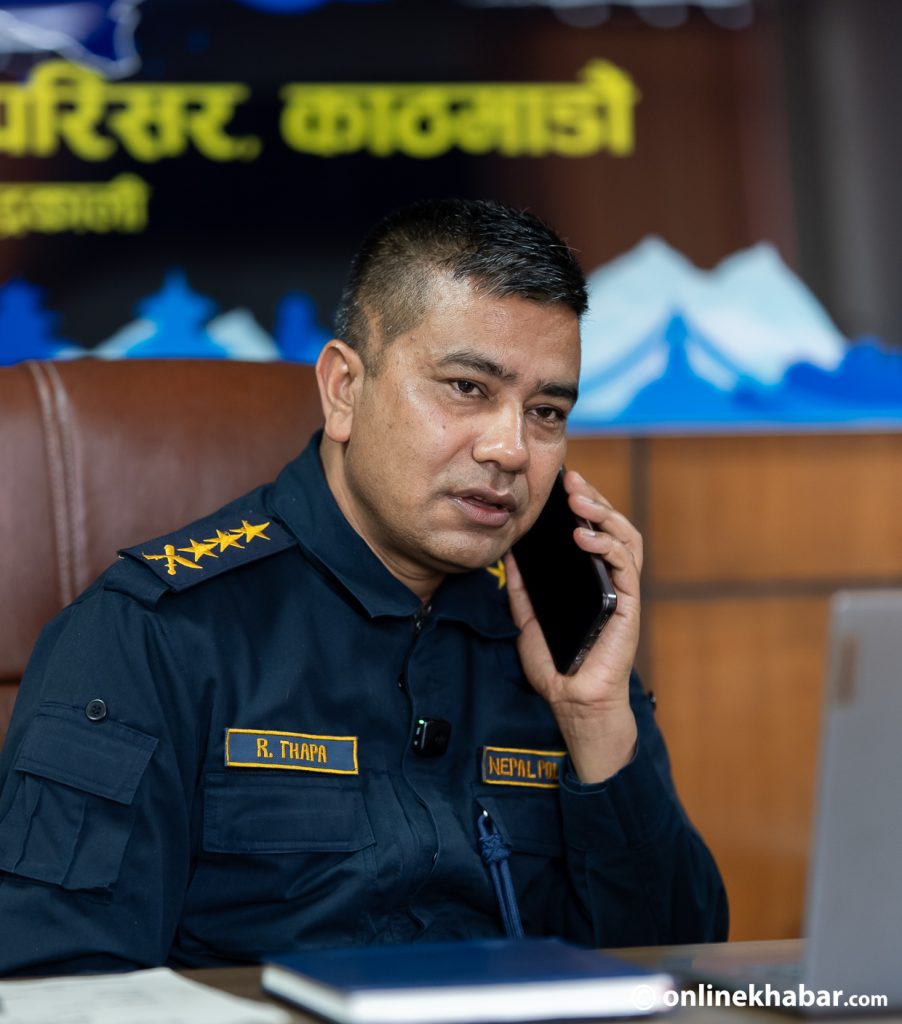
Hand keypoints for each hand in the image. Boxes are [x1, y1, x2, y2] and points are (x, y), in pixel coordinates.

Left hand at [505, 470, 640, 783]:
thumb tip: (508, 551)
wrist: (571, 701)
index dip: (582, 503)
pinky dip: (608, 546)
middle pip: (612, 526)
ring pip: (626, 538)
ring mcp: (621, 591)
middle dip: (593, 499)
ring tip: (579, 501)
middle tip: (571, 482)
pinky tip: (585, 536)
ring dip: (604, 515)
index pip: (592, 530)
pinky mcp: (627, 606)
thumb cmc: (555, 663)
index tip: (561, 483)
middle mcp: (609, 579)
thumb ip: (520, 587)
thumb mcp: (527, 617)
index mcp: (589, 577)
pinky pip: (626, 566)